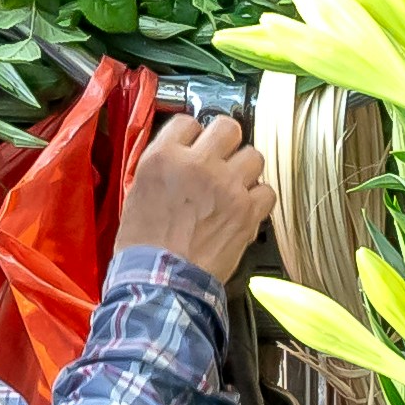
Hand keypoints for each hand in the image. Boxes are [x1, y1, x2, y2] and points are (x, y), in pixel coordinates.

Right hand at [115, 108, 273, 280]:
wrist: (160, 282)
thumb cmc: (144, 246)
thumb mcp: (137, 192)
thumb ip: (164, 165)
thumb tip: (182, 153)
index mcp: (164, 157)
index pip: (189, 122)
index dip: (194, 135)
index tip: (196, 146)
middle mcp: (198, 165)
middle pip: (228, 127)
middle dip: (226, 142)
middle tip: (221, 159)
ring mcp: (227, 186)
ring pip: (254, 156)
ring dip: (245, 170)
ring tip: (234, 186)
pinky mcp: (247, 212)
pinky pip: (267, 191)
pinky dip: (258, 199)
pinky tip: (244, 208)